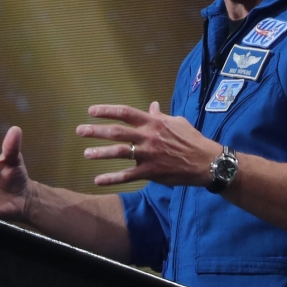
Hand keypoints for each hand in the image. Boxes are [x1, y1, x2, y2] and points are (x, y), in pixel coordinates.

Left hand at [77, 101, 217, 186]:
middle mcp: (148, 137)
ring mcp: (148, 155)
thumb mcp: (177, 122)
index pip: (125, 113)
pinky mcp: (150, 172)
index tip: (91, 111)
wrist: (206, 162)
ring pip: (119, 153)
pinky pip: (127, 176)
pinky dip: (111, 179)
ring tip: (86, 153)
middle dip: (96, 131)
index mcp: (153, 123)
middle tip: (80, 131)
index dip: (107, 111)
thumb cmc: (192, 139)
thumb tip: (152, 106)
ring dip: (100, 153)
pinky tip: (97, 180)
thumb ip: (161, 115)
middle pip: (117, 132)